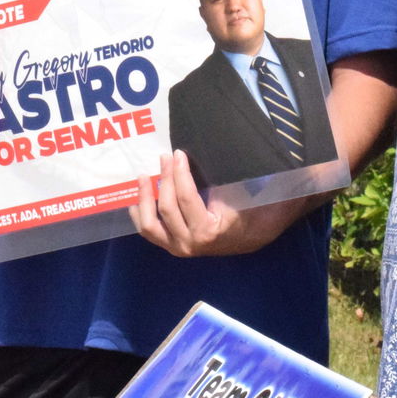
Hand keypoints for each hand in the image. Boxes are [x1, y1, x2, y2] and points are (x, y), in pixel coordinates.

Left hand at [129, 150, 313, 256]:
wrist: (257, 235)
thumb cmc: (257, 211)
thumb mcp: (250, 193)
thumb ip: (239, 178)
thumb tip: (229, 150)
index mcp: (209, 230)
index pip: (186, 197)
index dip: (179, 172)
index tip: (178, 153)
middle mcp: (191, 243)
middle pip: (166, 206)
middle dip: (164, 178)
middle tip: (165, 156)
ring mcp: (180, 247)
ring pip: (150, 224)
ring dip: (144, 198)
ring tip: (143, 175)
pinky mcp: (173, 246)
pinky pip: (150, 232)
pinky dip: (140, 215)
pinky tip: (138, 197)